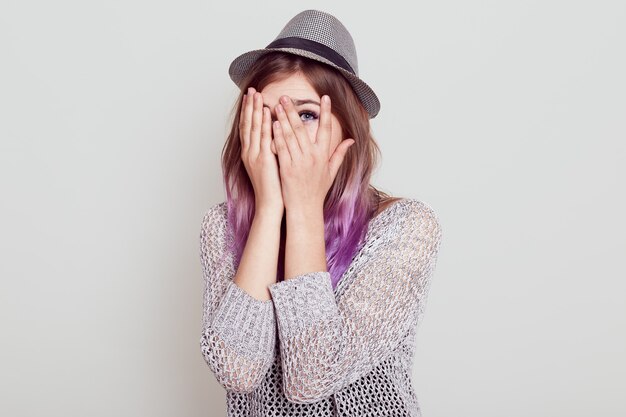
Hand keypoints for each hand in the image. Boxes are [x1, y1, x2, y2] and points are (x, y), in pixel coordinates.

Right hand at [239, 87, 283, 213]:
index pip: (248, 128)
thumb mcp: (269, 165)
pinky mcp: (264, 160)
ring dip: (255, 111)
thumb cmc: (273, 187)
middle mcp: (249, 153)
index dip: (248, 112)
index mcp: (250, 154)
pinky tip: (267, 113)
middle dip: (249, 107)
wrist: (270, 204)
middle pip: (248, 125)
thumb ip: (270, 150)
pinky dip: (265, 125)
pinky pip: (264, 139)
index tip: (250, 98)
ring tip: (257, 95)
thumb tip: (276, 137)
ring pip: (254, 129)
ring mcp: (255, 156)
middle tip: (251, 90)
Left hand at [271, 94, 354, 211]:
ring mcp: (299, 162)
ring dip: (283, 119)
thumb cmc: (317, 190)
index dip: (326, 113)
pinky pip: (281, 148)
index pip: (326, 129)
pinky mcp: (286, 168)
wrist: (305, 208)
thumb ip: (340, 154)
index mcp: (323, 155)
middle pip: (303, 128)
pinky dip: (277, 135)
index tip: (325, 98)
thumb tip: (351, 140)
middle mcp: (312, 157)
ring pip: (290, 136)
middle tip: (286, 97)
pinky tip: (273, 124)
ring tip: (277, 105)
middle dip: (294, 111)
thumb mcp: (331, 172)